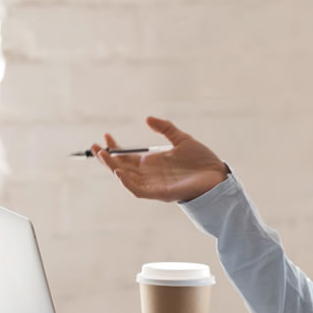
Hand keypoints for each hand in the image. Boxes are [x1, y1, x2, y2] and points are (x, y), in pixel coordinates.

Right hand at [92, 116, 228, 202]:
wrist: (217, 174)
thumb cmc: (201, 160)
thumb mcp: (182, 139)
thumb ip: (165, 129)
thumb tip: (147, 118)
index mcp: (152, 162)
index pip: (127, 156)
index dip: (115, 148)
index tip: (106, 136)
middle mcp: (150, 174)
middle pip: (122, 167)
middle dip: (107, 159)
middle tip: (95, 147)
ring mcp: (154, 184)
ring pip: (127, 179)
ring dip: (114, 168)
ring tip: (104, 156)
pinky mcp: (161, 193)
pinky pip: (139, 190)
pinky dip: (128, 183)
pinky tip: (120, 172)